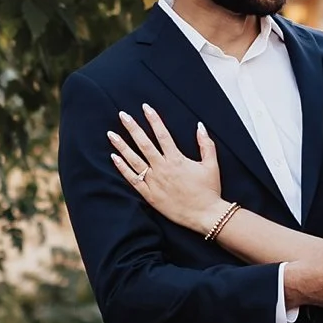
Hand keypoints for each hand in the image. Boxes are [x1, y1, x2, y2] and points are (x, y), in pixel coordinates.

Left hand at [108, 106, 225, 234]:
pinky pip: (133, 180)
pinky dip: (123, 168)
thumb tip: (200, 126)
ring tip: (111, 134)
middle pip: (144, 144)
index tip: (145, 108)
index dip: (154, 120)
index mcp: (177, 160)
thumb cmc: (209, 190)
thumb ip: (206, 144)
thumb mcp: (211, 165)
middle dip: (132, 128)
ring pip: (134, 160)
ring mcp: (154, 182)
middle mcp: (163, 169)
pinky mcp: (150, 195)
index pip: (163, 134)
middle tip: (122, 115)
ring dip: (122, 146)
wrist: (205, 215)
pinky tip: (114, 158)